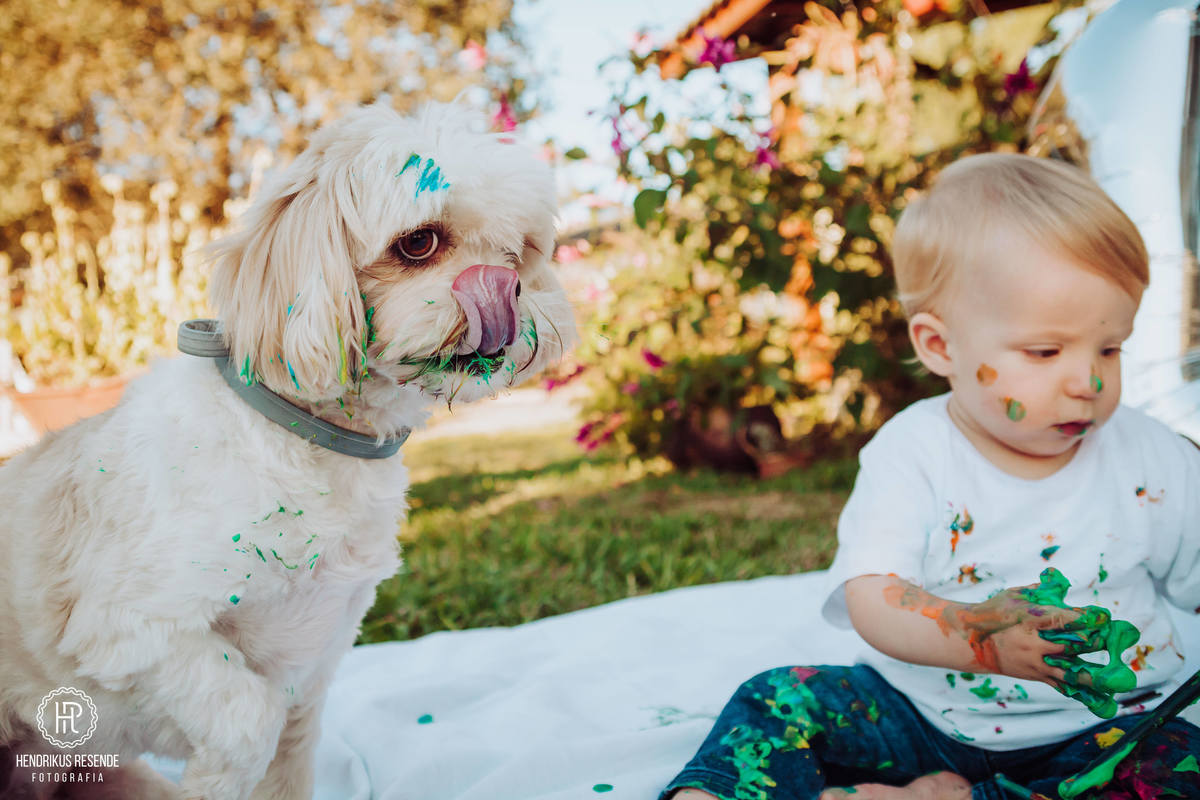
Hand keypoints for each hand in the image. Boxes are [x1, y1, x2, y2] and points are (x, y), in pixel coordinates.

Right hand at [963, 568, 1139, 718]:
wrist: (969, 642)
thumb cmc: (992, 613)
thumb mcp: (1012, 596)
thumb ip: (1039, 592)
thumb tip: (1061, 581)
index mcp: (1029, 621)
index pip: (1061, 619)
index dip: (1085, 618)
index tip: (1104, 616)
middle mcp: (1034, 644)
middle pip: (1071, 645)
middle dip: (1095, 643)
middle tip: (1116, 641)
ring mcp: (1035, 663)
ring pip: (1069, 671)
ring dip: (1094, 674)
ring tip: (1116, 679)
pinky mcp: (1035, 675)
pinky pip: (1060, 685)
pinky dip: (1080, 690)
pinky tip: (1100, 696)